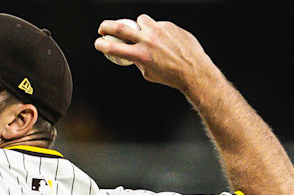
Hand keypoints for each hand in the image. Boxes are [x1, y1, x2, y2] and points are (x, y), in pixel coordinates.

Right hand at [94, 14, 219, 90]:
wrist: (194, 71)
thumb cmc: (172, 75)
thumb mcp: (148, 72)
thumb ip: (137, 61)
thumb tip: (130, 53)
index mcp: (140, 55)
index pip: (113, 47)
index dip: (101, 44)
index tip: (98, 42)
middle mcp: (148, 41)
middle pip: (120, 27)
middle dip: (106, 26)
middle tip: (103, 28)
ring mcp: (159, 31)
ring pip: (141, 20)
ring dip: (138, 25)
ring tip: (143, 33)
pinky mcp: (169, 26)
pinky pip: (157, 24)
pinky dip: (156, 30)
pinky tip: (164, 40)